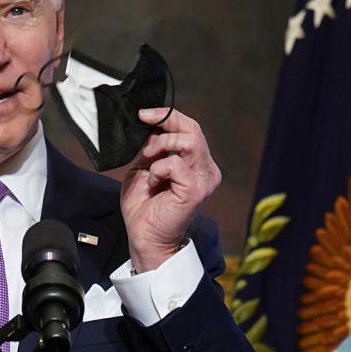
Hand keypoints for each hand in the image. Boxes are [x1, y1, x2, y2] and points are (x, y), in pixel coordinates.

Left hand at [119, 108, 220, 271]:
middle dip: (166, 122)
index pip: (190, 128)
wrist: (144, 236)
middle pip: (193, 129)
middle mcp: (206, 169)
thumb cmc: (145, 206)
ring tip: (148, 159)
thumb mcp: (144, 168)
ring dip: (162, 144)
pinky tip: (153, 182)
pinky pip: (176, 164)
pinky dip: (158, 168)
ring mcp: (204, 180)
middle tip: (144, 130)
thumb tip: (150, 126)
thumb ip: (151, 148)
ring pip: (190, 141)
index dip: (167, 116)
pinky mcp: (195, 190)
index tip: (143, 114)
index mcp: (196, 163)